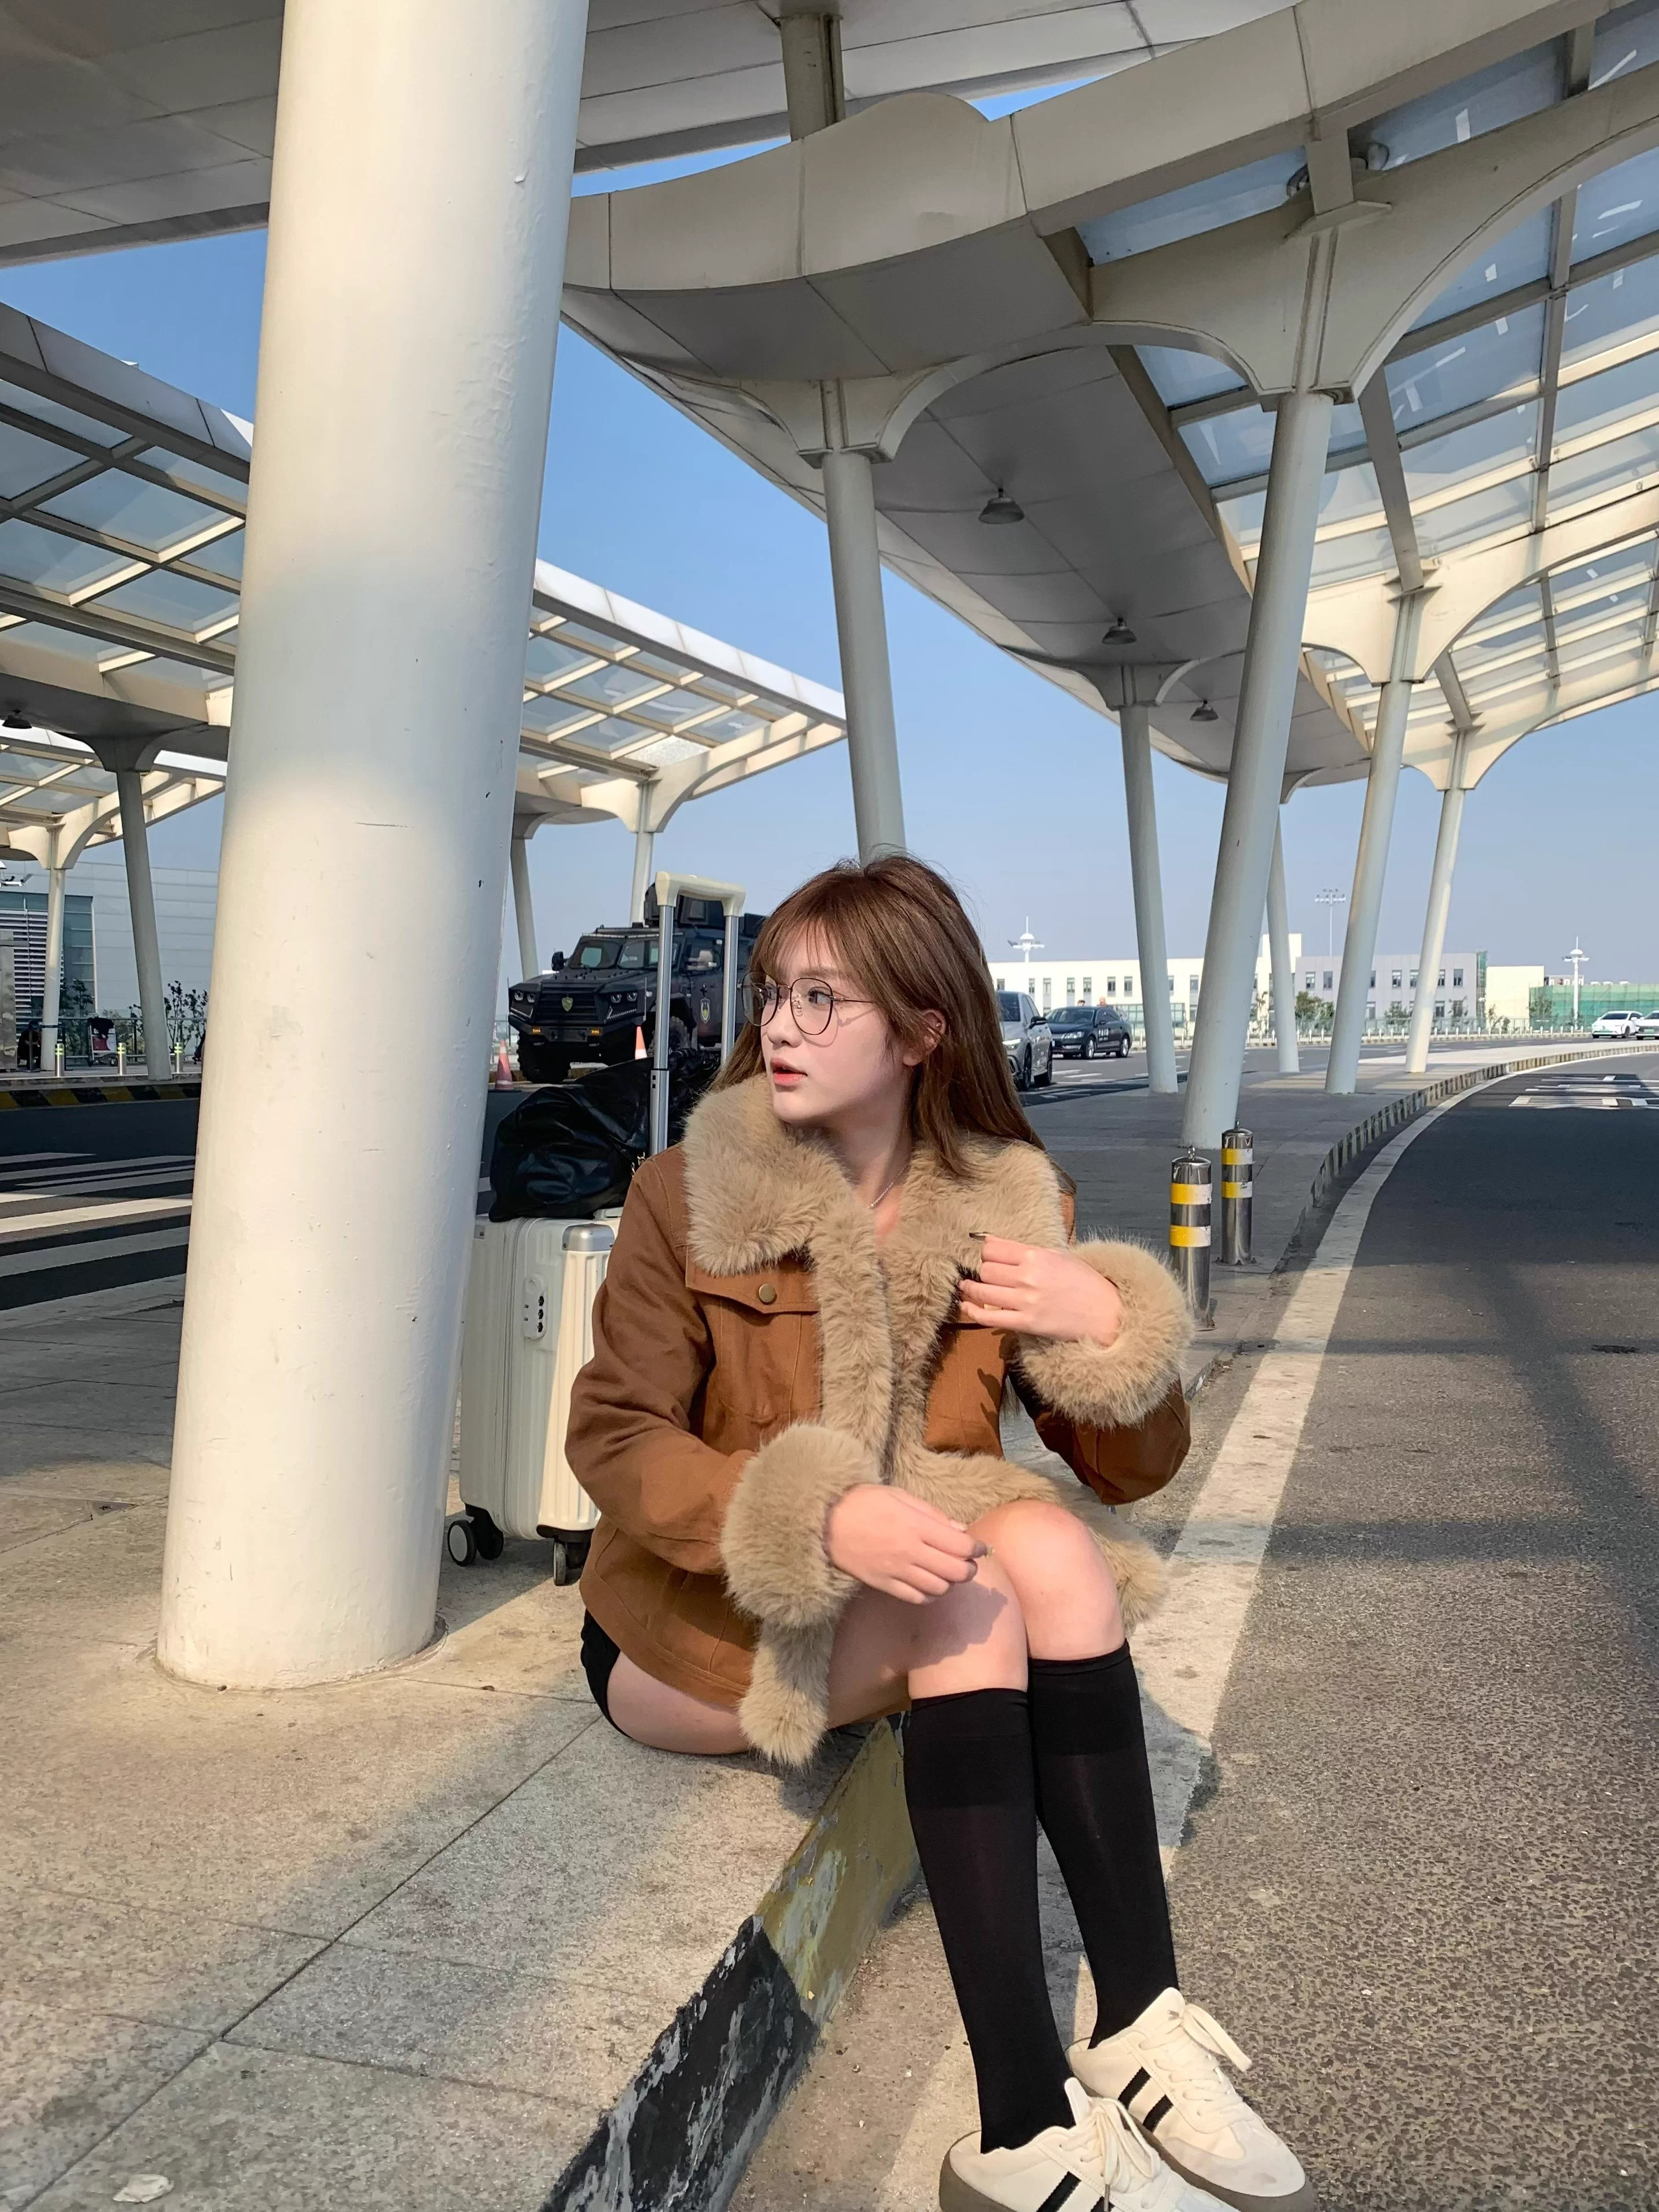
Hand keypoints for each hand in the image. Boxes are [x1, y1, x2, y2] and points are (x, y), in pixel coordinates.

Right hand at [825, 1484, 986, 1603]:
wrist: (826, 1522)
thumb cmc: (864, 1502)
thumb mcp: (900, 1496)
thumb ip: (933, 1514)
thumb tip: (961, 1531)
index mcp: (916, 1526)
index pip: (960, 1546)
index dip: (977, 1549)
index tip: (980, 1547)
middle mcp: (910, 1551)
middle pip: (955, 1571)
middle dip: (969, 1569)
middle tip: (968, 1563)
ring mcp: (896, 1570)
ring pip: (938, 1588)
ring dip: (950, 1583)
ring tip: (948, 1573)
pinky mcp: (884, 1584)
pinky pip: (916, 1598)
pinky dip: (929, 1596)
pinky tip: (930, 1586)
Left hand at [957, 1235, 1123, 1344]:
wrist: (1104, 1313)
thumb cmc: (1084, 1281)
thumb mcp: (1060, 1255)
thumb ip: (1029, 1250)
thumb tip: (995, 1242)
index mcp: (1037, 1255)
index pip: (994, 1248)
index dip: (985, 1251)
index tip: (984, 1254)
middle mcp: (1028, 1276)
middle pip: (986, 1268)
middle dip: (981, 1269)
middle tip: (982, 1272)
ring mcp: (1025, 1301)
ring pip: (982, 1290)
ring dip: (970, 1288)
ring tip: (966, 1286)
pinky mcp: (1025, 1323)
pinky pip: (989, 1317)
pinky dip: (973, 1311)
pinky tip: (966, 1306)